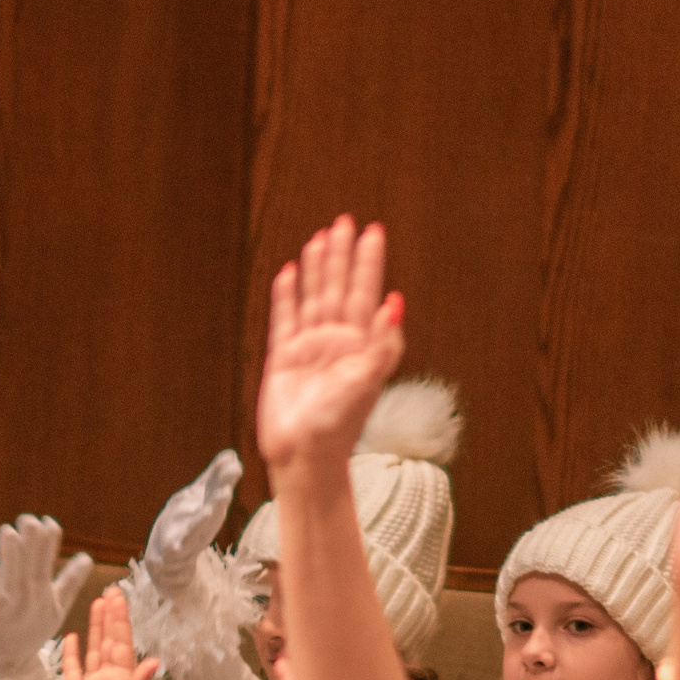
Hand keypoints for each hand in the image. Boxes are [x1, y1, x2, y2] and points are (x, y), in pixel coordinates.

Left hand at [0, 516, 93, 667]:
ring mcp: (12, 606)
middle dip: (30, 541)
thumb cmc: (34, 629)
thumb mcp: (57, 607)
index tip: (48, 521)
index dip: (49, 540)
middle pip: (32, 564)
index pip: (49, 561)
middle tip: (28, 519)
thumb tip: (87, 557)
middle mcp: (30, 596)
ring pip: (12, 576)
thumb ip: (71, 581)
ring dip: (11, 555)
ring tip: (8, 531)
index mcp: (45, 592)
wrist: (12, 661)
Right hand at [61, 590, 158, 679]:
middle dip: (110, 616)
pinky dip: (72, 655)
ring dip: (94, 629)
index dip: (120, 619)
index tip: (118, 596)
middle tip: (110, 591)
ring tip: (95, 605)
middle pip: (108, 640)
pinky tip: (70, 639)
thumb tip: (154, 660)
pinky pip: (73, 672)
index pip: (121, 642)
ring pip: (93, 651)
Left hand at [142, 451, 243, 593]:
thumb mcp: (200, 498)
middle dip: (219, 499)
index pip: (217, 489)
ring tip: (211, 510)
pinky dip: (176, 548)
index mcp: (208, 507)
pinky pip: (174, 551)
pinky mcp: (171, 553)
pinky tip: (175, 545)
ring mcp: (187, 538)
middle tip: (226, 489)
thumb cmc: (186, 523)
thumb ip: (215, 478)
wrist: (167, 561)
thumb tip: (231, 455)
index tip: (234, 464)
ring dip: (204, 520)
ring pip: (197, 530)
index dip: (224, 478)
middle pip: (212, 510)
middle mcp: (201, 523)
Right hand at [255, 217, 404, 478]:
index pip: (365, 292)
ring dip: (316, 269)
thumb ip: (382, 343)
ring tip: (319, 238)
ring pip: (313, 297)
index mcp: (359, 344)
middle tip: (345, 222)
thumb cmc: (339, 425)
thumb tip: (396, 302)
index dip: (368, 262)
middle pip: (338, 288)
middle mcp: (336, 342)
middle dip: (341, 255)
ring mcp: (309, 348)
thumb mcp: (367, 382)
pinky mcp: (283, 359)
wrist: (305, 457)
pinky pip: (284, 319)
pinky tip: (288, 274)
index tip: (372, 232)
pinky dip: (286, 296)